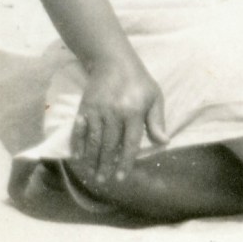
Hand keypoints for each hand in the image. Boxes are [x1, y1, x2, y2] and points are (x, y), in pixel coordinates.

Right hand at [71, 59, 168, 183]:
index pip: (130, 142)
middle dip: (106, 165)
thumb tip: (164, 142)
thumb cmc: (139, 81)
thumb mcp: (154, 97)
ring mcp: (98, 110)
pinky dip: (78, 144)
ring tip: (92, 174)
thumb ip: (157, 120)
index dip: (126, 161)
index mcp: (134, 111)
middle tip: (103, 180)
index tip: (121, 177)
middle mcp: (115, 112)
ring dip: (92, 159)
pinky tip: (78, 157)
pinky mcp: (85, 107)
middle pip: (109, 145)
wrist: (113, 61)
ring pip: (93, 140)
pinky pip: (80, 129)